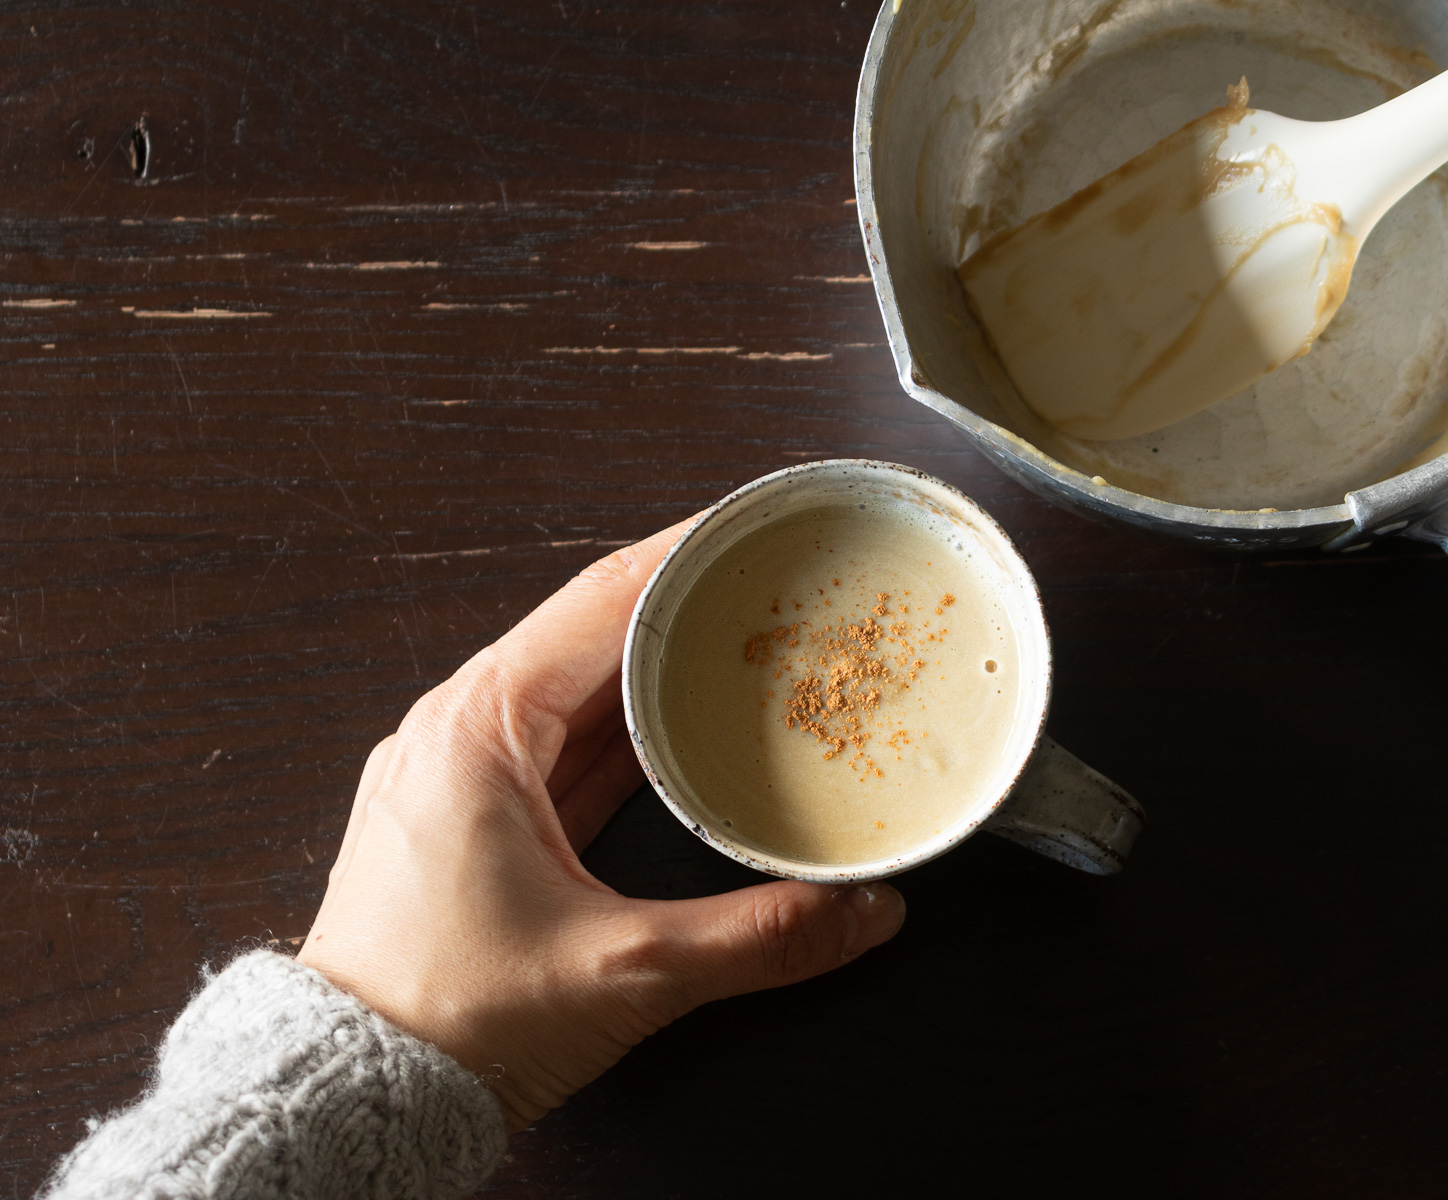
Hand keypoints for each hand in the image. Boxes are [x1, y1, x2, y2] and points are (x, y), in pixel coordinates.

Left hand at [297, 519, 905, 1129]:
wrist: (353, 1102)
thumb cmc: (449, 1023)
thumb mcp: (622, 971)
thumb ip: (758, 937)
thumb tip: (865, 913)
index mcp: (478, 729)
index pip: (602, 601)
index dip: (687, 553)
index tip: (752, 523)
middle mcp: (461, 731)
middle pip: (590, 631)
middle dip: (683, 603)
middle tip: (766, 576)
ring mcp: (462, 774)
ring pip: (576, 688)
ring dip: (654, 664)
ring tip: (739, 638)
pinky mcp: (473, 818)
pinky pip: (562, 742)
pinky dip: (626, 726)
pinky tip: (684, 725)